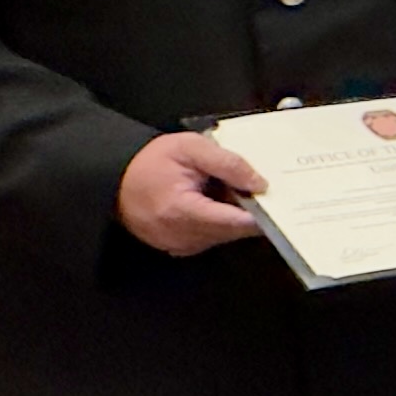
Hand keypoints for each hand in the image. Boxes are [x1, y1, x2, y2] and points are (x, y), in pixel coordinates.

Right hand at [117, 131, 267, 255]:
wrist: (115, 178)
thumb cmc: (150, 161)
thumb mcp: (190, 148)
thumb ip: (227, 163)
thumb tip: (259, 184)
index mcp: (180, 211)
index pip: (233, 222)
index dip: (259, 214)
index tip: (279, 202)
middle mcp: (179, 236)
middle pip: (232, 232)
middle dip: (250, 213)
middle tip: (259, 190)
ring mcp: (178, 246)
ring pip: (224, 237)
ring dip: (234, 218)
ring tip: (230, 191)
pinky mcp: (179, 248)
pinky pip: (211, 239)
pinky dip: (220, 223)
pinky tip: (217, 202)